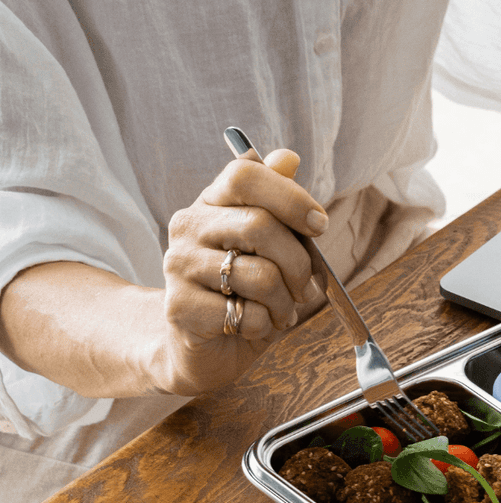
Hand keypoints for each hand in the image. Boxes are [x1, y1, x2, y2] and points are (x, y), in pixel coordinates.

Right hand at [157, 149, 328, 394]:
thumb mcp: (269, 247)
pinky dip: (264, 326)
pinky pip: (246, 314)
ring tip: (280, 311)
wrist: (201, 345)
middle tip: (304, 287)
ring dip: (285, 303)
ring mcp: (179, 266)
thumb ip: (277, 203)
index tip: (319, 225)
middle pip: (260, 226)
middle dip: (298, 264)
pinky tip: (255, 326)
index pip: (245, 175)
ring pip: (260, 276)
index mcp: (211, 203)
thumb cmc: (244, 292)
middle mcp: (188, 226)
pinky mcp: (179, 307)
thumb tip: (288, 158)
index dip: (290, 197)